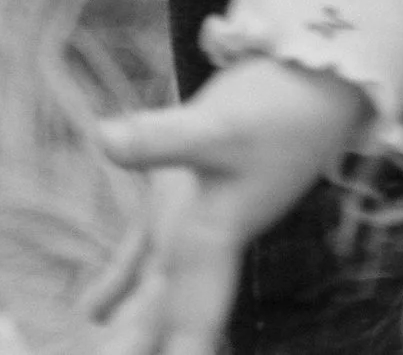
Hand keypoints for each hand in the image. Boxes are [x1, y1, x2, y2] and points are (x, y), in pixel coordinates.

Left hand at [86, 59, 369, 354]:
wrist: (311, 75)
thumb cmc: (278, 107)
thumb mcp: (221, 126)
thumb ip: (162, 139)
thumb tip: (103, 140)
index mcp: (212, 244)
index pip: (188, 326)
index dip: (181, 352)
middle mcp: (199, 248)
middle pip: (160, 321)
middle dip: (135, 347)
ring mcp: (187, 227)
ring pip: (146, 299)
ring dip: (125, 331)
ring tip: (95, 354)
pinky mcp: (179, 201)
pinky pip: (139, 260)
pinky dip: (117, 286)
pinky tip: (91, 310)